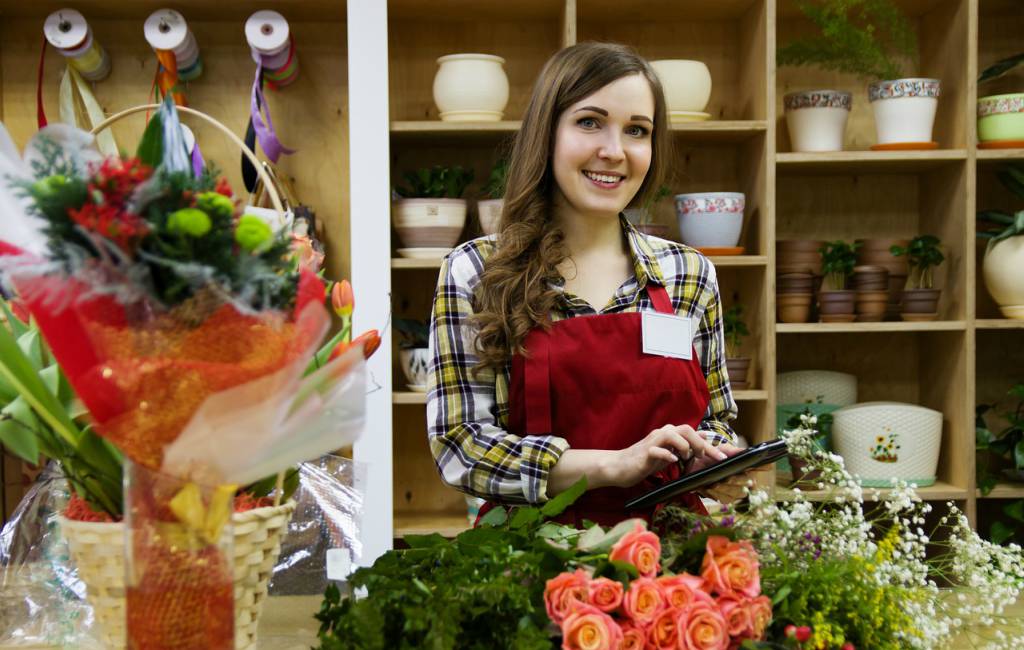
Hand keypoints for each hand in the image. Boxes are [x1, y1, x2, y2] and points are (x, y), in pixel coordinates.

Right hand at [610, 424, 726, 488]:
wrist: (620, 466)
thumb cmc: (644, 461)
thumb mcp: (668, 453)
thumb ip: (683, 445)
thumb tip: (703, 436)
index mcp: (669, 434)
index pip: (692, 433)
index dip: (709, 444)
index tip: (722, 457)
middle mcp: (662, 434)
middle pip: (686, 429)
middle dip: (700, 443)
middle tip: (707, 457)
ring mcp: (652, 442)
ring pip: (672, 434)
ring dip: (684, 446)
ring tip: (687, 457)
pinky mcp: (644, 453)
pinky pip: (657, 450)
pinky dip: (667, 455)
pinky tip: (672, 461)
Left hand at [687, 443, 771, 503]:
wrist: (693, 467)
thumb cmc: (710, 457)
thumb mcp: (720, 450)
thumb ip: (732, 451)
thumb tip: (745, 452)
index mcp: (745, 466)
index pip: (761, 466)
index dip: (764, 466)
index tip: (767, 465)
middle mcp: (744, 479)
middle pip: (747, 482)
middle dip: (736, 480)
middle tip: (727, 477)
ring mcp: (736, 490)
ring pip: (737, 492)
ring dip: (724, 488)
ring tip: (714, 483)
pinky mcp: (726, 498)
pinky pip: (725, 499)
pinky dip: (716, 494)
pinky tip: (709, 488)